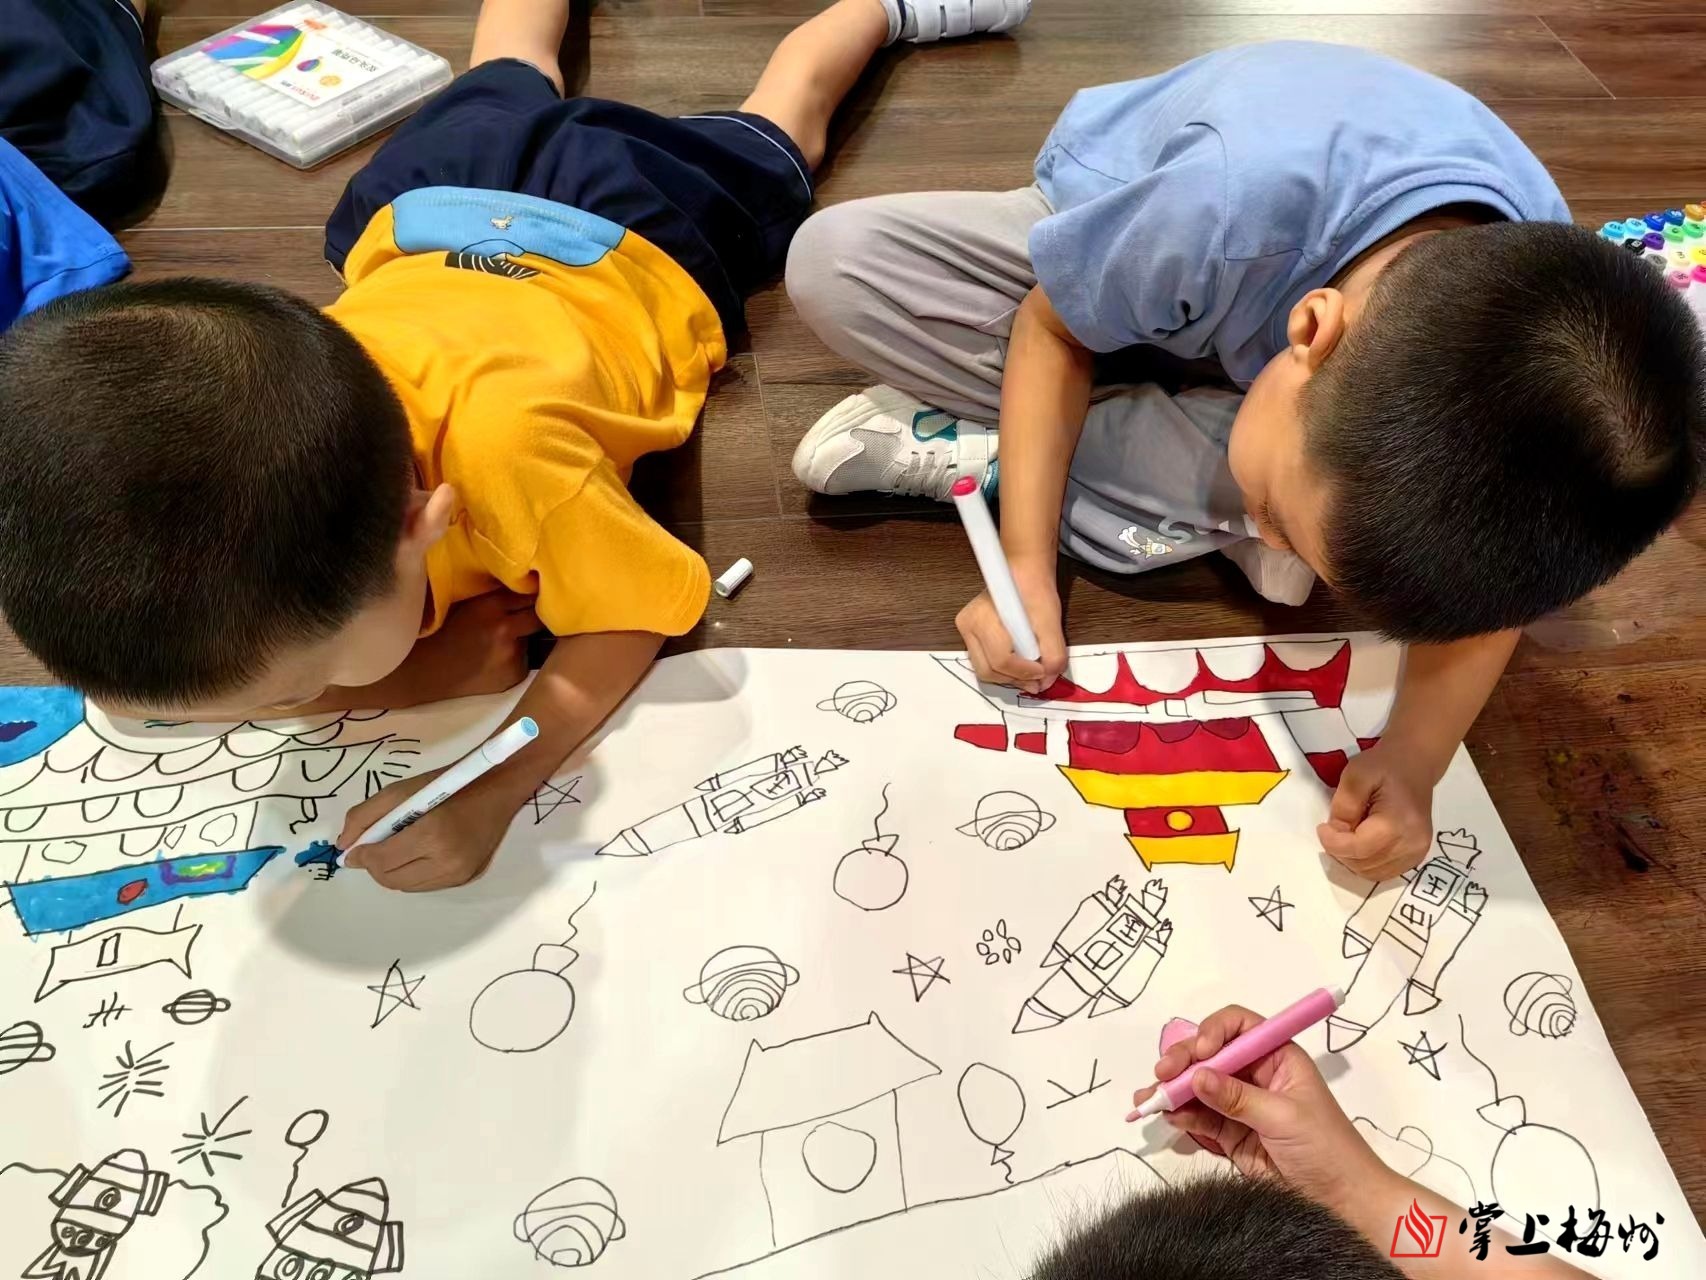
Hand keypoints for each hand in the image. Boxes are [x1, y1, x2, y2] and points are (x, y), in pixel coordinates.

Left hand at [338, 767, 521, 891]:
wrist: (496, 788)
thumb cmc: (446, 784)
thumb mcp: (400, 790)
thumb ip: (364, 816)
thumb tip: (345, 847)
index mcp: (431, 834)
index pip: (382, 861)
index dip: (362, 856)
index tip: (356, 848)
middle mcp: (447, 861)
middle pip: (391, 880)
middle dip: (376, 866)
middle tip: (377, 847)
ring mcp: (459, 873)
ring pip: (407, 887)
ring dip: (394, 872)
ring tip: (400, 848)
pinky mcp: (467, 878)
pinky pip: (427, 886)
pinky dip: (414, 874)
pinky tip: (419, 854)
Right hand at [392, 591, 540, 705]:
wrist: (427, 671)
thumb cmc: (443, 632)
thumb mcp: (466, 603)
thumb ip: (494, 594)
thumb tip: (523, 581)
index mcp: (490, 606)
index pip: (528, 594)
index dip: (532, 593)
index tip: (535, 592)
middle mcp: (505, 629)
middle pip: (540, 615)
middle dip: (537, 613)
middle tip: (529, 613)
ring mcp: (513, 654)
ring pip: (532, 638)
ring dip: (524, 636)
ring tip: (503, 639)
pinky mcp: (516, 674)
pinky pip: (525, 659)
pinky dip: (517, 656)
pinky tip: (497, 658)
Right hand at [954, 560, 1066, 693]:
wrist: (1024, 575)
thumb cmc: (1034, 590)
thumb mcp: (1051, 621)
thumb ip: (1053, 654)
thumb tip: (1048, 680)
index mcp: (981, 617)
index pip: (1000, 659)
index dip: (1024, 671)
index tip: (1043, 671)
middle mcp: (967, 626)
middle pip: (988, 670)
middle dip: (1016, 678)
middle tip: (1039, 677)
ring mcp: (966, 633)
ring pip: (986, 670)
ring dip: (1011, 675)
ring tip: (1032, 668)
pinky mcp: (971, 638)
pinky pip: (986, 663)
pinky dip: (1005, 669)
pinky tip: (1021, 661)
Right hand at [1132, 1004, 1388, 1220]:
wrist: (1342, 1202)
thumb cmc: (1326, 1148)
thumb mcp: (1284, 1117)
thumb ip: (1238, 1098)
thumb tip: (1197, 1076)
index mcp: (1277, 1057)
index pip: (1238, 1026)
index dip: (1214, 1031)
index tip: (1199, 1051)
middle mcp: (1255, 1074)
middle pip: (1210, 1054)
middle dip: (1184, 1061)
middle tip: (1161, 1075)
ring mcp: (1240, 1104)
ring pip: (1198, 1086)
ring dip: (1172, 1090)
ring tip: (1148, 1099)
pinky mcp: (1230, 1134)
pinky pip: (1199, 1117)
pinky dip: (1181, 1115)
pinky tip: (1167, 1117)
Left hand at [1316, 742, 1435, 879]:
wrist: (1416, 763)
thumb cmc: (1385, 765)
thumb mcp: (1355, 775)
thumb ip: (1344, 806)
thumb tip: (1336, 833)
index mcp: (1398, 823)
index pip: (1357, 849)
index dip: (1332, 843)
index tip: (1322, 827)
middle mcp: (1412, 844)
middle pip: (1363, 864)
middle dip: (1341, 850)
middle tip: (1335, 828)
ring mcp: (1417, 853)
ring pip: (1371, 873)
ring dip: (1352, 858)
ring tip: (1349, 833)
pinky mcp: (1416, 856)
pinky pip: (1383, 871)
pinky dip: (1366, 862)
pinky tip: (1362, 841)